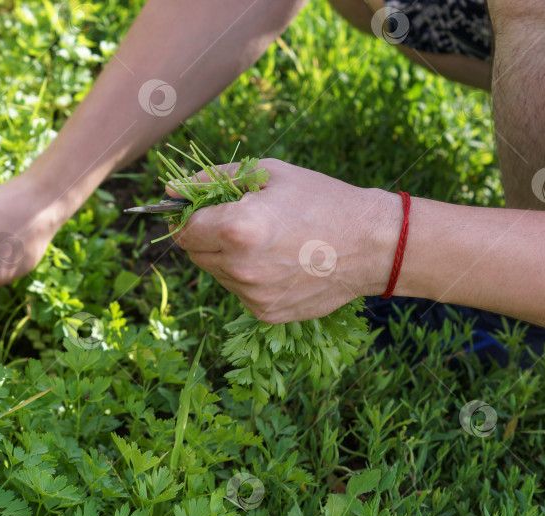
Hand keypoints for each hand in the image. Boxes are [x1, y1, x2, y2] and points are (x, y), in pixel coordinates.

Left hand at [166, 159, 399, 322]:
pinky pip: (239, 292)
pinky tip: (278, 262)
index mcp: (236, 229)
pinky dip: (248, 277)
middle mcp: (239, 267)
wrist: (372, 244)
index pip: (183, 230)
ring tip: (266, 241)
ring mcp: (252, 295)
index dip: (189, 217)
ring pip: (217, 273)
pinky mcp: (265, 313)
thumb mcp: (269, 174)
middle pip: (194, 254)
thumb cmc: (322, 200)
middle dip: (207, 237)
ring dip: (227, 257)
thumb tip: (172, 188)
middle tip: (239, 222)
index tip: (204, 210)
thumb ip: (215, 179)